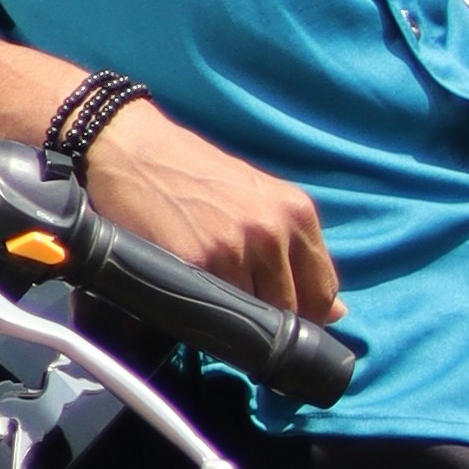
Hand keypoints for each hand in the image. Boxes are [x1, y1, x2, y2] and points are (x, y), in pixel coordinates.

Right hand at [88, 104, 339, 317]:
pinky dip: (206, 310)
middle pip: (290, 310)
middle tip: (240, 303)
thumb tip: (335, 312)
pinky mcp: (196, 263)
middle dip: (269, 318)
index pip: (323, 291)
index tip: (284, 315)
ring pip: (252, 317)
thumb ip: (296, 250)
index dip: (306, 312)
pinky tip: (191, 288)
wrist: (133, 149)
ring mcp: (235, 249)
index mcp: (297, 213)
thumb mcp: (260, 198)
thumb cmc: (196, 173)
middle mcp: (272, 231)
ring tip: (211, 289)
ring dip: (235, 316)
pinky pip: (214, 311)